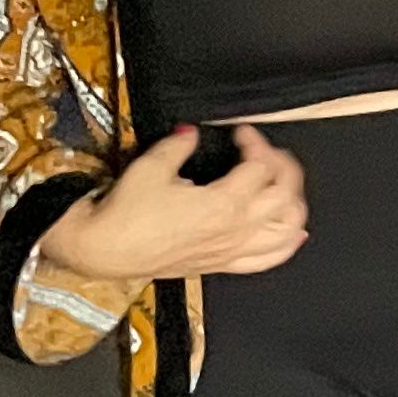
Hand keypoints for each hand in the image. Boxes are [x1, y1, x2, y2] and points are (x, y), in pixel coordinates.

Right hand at [36, 125, 305, 282]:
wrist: (102, 252)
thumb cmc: (125, 212)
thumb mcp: (151, 167)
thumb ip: (179, 146)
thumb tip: (191, 132)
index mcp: (224, 204)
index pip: (260, 165)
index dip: (254, 141)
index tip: (240, 132)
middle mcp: (236, 229)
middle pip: (285, 194)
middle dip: (282, 165)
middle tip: (264, 152)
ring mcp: (233, 250)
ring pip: (287, 228)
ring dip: (293, 202)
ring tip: (282, 184)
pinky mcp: (223, 265)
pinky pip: (268, 259)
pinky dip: (288, 243)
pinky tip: (295, 231)